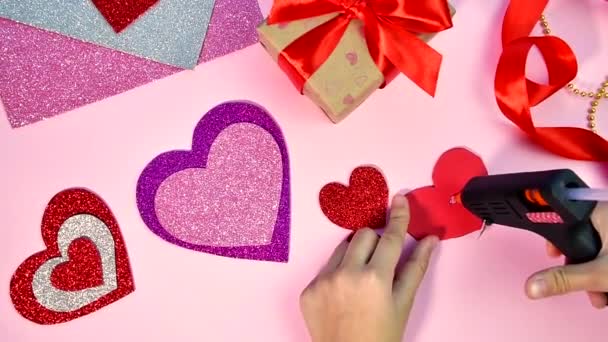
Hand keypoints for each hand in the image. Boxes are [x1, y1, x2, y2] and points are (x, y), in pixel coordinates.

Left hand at [300, 195, 438, 341]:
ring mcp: (323, 281)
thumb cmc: (381, 336)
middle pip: (363, 234)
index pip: (391, 237)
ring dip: (355, 255)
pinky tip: (343, 295)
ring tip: (361, 282)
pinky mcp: (308, 289)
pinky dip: (337, 273)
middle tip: (381, 261)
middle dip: (376, 241)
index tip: (400, 199)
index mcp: (375, 278)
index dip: (398, 217)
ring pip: (342, 247)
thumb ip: (416, 268)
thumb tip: (430, 240)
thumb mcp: (403, 304)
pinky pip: (326, 267)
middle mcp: (346, 274)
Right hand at [525, 203, 607, 308]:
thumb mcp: (598, 274)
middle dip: (579, 265)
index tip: (552, 253)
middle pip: (580, 239)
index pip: (563, 217)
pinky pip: (606, 255)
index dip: (555, 236)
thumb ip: (563, 279)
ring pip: (596, 250)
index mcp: (600, 213)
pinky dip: (605, 273)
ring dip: (594, 275)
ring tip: (600, 293)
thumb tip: (531, 284)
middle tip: (581, 280)